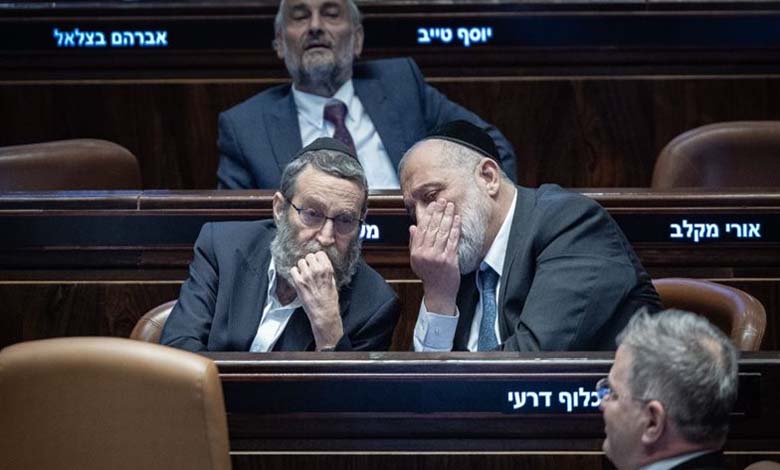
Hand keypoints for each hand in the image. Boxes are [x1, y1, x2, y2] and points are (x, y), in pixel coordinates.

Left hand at [290, 251, 343, 349]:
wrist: (324, 311)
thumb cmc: (329, 299)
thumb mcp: (333, 281)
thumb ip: (326, 270)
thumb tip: (320, 263)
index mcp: (327, 269)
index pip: (319, 253)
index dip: (317, 258)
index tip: (316, 262)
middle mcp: (317, 270)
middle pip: (309, 256)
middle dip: (309, 262)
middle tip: (310, 269)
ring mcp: (307, 275)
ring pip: (300, 262)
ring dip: (302, 267)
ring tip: (304, 275)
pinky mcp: (298, 282)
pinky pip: (293, 270)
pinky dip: (295, 273)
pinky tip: (299, 278)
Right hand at [409, 199, 460, 314]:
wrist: (439, 292)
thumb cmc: (429, 276)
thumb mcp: (416, 260)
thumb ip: (414, 242)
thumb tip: (413, 227)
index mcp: (416, 252)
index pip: (422, 229)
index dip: (428, 215)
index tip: (432, 205)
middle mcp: (426, 253)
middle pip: (432, 228)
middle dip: (438, 212)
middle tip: (443, 201)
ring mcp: (438, 256)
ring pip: (443, 232)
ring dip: (448, 217)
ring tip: (451, 207)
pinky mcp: (449, 260)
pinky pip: (453, 240)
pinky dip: (455, 229)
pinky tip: (457, 220)